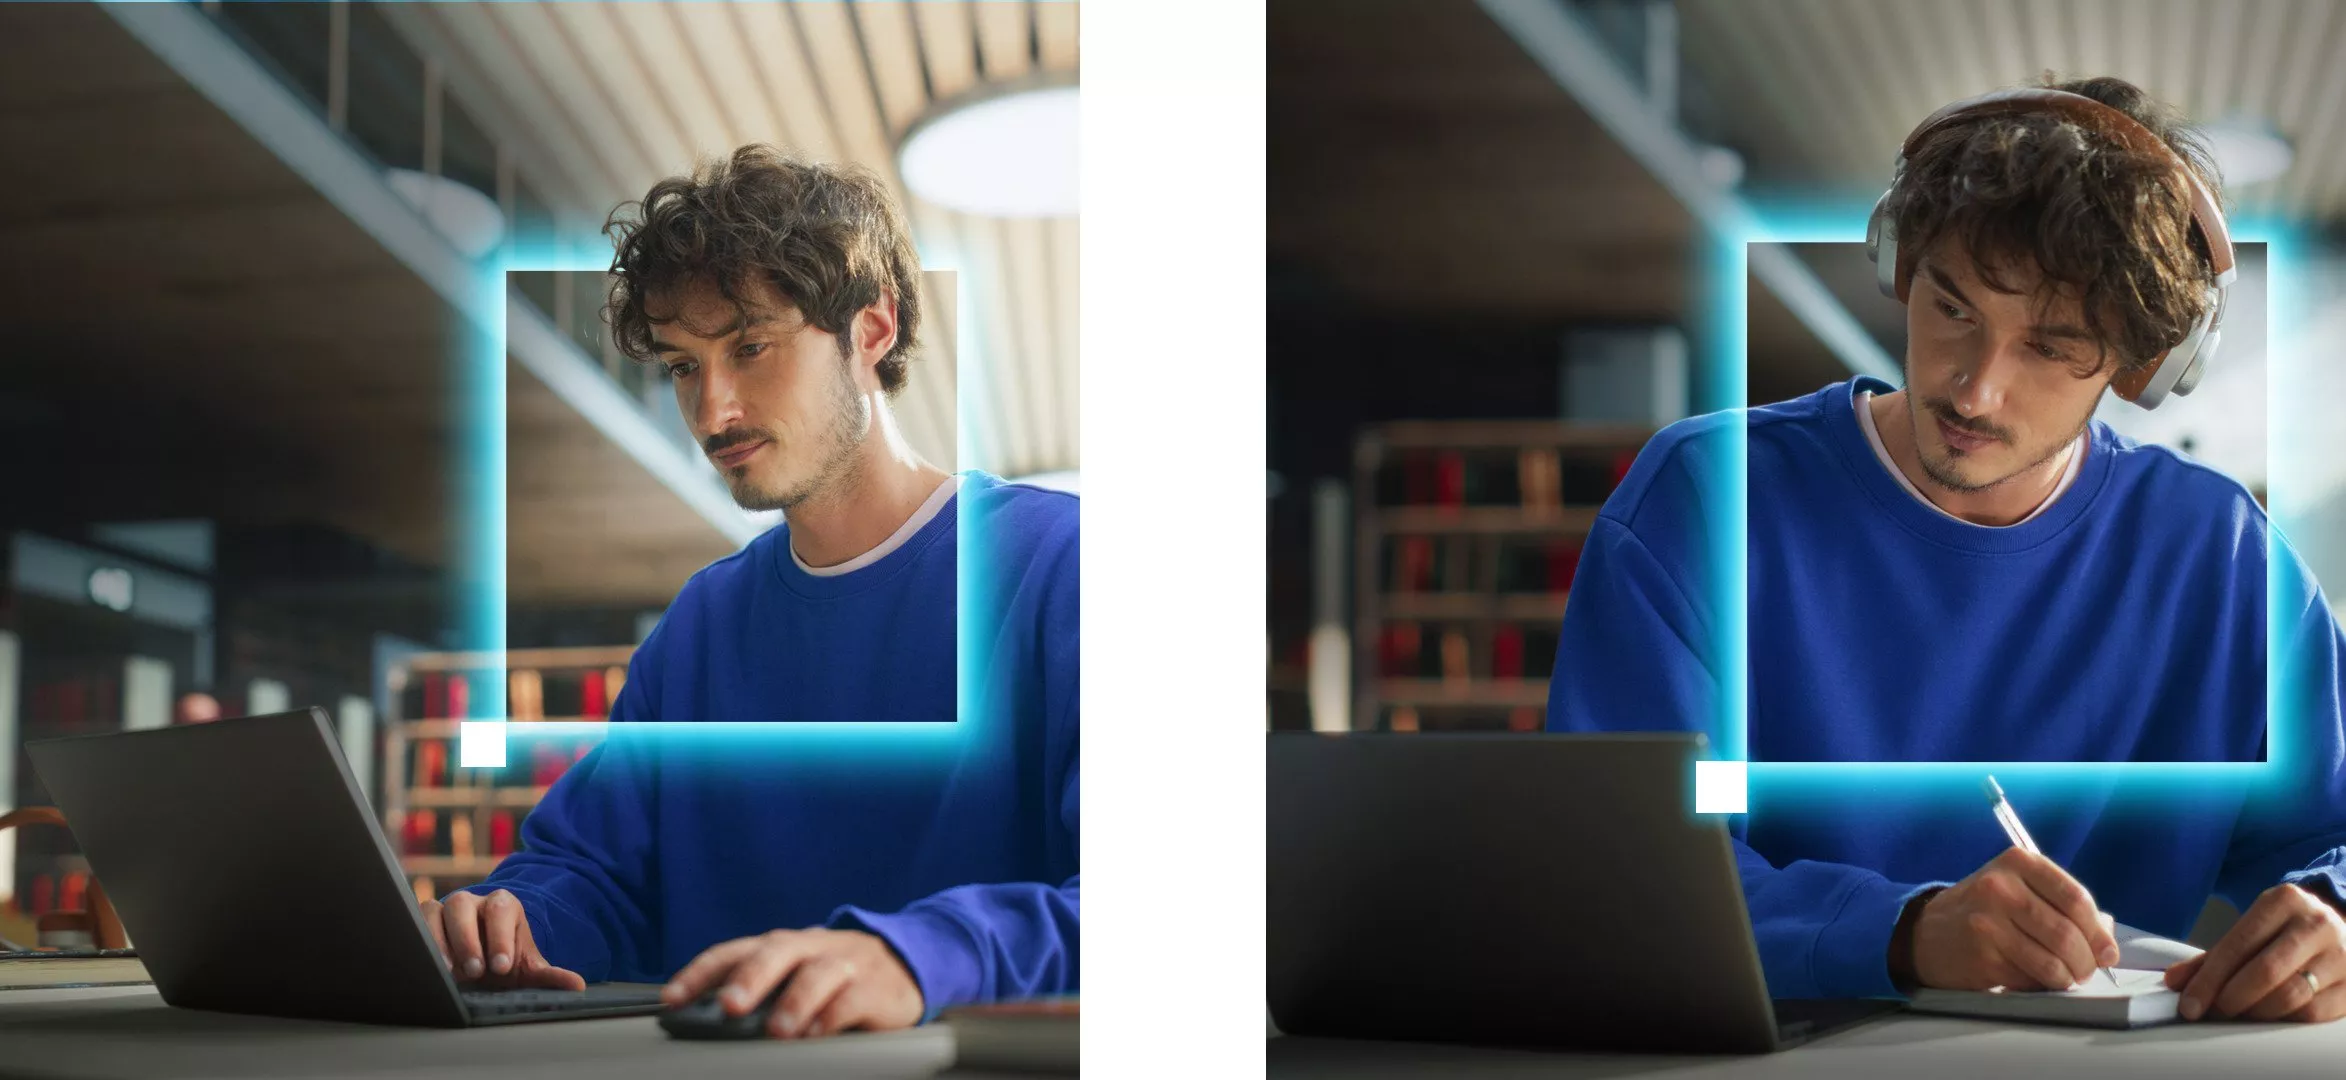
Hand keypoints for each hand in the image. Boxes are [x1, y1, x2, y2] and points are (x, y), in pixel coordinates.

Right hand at [419, 889, 586, 990]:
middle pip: (464, 907)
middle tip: (477, 971)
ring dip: (441, 941)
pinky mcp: (425, 919)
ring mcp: (446, 909)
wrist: (482, 962)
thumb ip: (549, 976)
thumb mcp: (526, 968)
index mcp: (503, 906)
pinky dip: (420, 939)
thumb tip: (577, 985)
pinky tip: (428, 965)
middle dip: (469, 940)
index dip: (501, 937)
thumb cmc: (504, 963)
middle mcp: (473, 902)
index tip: (503, 967)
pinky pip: (417, 920)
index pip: (501, 911)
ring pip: (437, 911)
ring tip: (450, 972)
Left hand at [660, 927, 923, 1038]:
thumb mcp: (794, 975)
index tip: (672, 998)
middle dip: (750, 977)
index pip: (734, 951)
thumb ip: (758, 992)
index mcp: (782, 945)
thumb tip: (707, 1019)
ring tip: (778, 1030)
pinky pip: (853, 1000)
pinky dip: (832, 1018)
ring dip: (795, 1001)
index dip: (700, 972)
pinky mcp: (876, 987)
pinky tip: (816, 1035)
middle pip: (777, 951)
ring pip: (818, 973)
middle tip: (730, 1005)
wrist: (904, 964)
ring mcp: (845, 964)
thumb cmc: (835, 976)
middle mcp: (811, 947)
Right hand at [1903, 847, 2119, 991]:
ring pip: (2052, 960)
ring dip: (2069, 977)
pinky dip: (2045, 985)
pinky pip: (2031, 978)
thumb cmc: (1984, 910)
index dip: (2098, 930)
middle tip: (2087, 970)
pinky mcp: (1982, 955)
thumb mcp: (2019, 889)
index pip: (2075, 897)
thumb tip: (2107, 939)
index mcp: (2017, 862)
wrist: (1927, 932)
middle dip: (2087, 960)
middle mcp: (2000, 887)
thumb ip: (2063, 905)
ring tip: (2067, 977)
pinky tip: (2039, 980)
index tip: (2106, 950)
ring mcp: (1987, 922)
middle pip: (2066, 931)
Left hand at [2166, 883, 2345, 1021]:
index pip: (2237, 945)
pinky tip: (2269, 1017)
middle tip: (2212, 1012)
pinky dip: (2284, 1020)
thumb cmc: (2286, 932)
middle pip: (2264, 972)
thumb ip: (2214, 957)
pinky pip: (2314, 1012)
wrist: (2341, 926)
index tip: (2189, 1005)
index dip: (2209, 980)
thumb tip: (2175, 981)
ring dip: (2256, 1013)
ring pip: (2290, 996)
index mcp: (2285, 901)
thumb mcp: (2253, 929)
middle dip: (2230, 999)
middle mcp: (2316, 924)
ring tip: (2239, 1014)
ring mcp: (2341, 954)